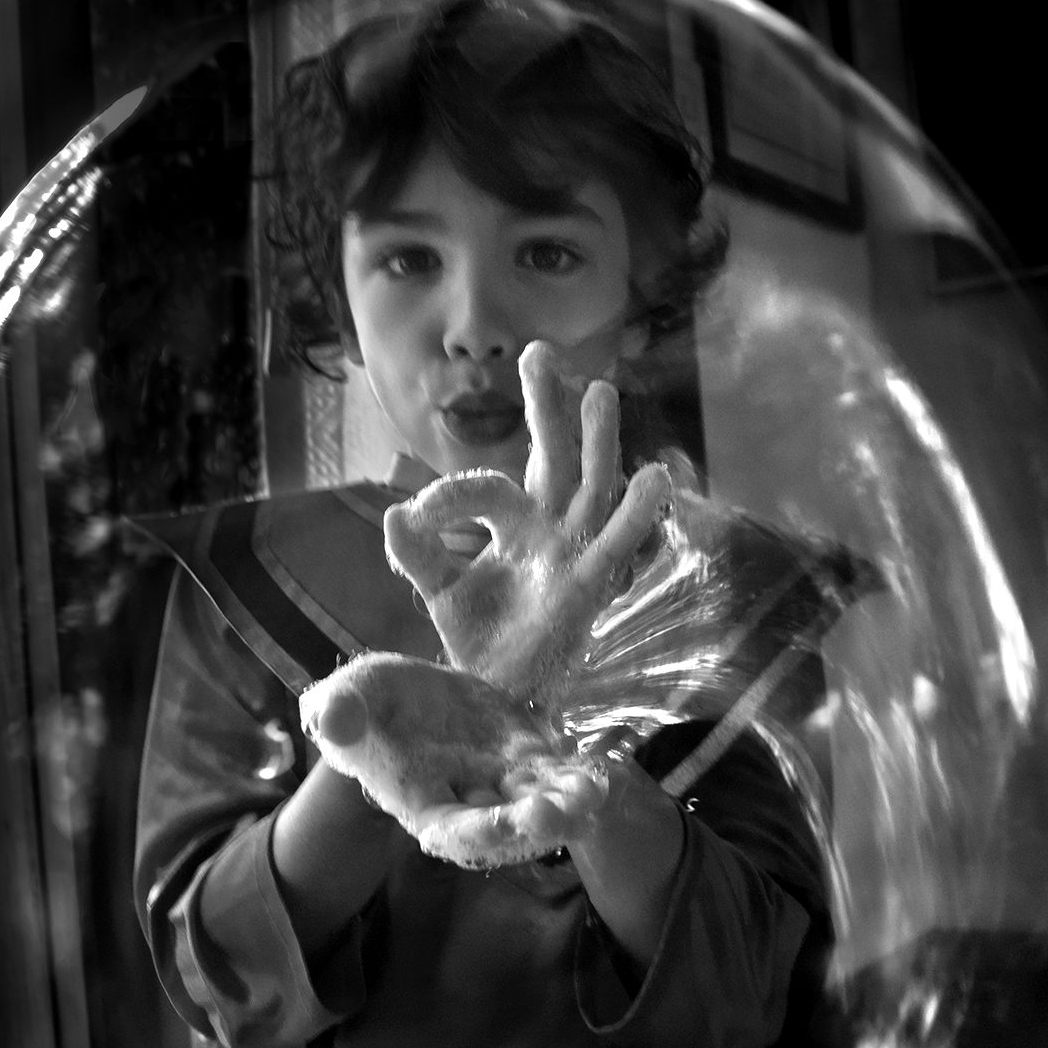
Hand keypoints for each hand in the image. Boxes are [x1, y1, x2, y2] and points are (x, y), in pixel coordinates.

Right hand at [300, 653, 607, 866]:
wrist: (404, 694)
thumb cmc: (366, 704)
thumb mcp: (347, 697)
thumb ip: (337, 711)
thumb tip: (331, 722)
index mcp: (421, 800)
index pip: (451, 830)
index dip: (478, 830)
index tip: (504, 825)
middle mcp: (468, 800)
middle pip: (506, 824)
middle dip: (533, 822)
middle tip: (561, 811)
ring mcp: (503, 779)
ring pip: (539, 799)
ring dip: (567, 800)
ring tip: (592, 791)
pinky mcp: (528, 753)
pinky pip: (558, 770)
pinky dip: (579, 772)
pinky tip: (603, 766)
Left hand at [383, 342, 671, 707]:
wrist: (496, 695)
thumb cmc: (479, 639)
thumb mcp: (439, 590)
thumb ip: (417, 554)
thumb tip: (392, 515)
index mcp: (513, 524)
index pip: (484, 488)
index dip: (448, 496)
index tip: (412, 519)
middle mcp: (548, 528)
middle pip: (553, 456)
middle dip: (548, 407)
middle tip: (538, 351)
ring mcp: (572, 553)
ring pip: (591, 486)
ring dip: (597, 441)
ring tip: (598, 390)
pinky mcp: (588, 586)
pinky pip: (616, 545)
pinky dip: (637, 513)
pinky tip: (655, 475)